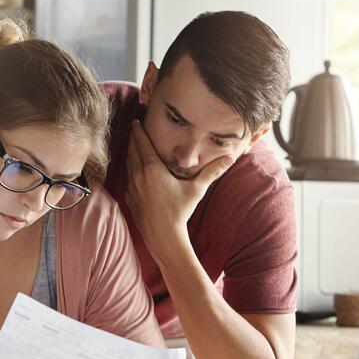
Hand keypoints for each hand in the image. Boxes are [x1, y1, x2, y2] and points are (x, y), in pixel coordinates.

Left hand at [125, 120, 232, 258]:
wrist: (163, 236)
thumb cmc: (180, 212)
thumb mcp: (196, 189)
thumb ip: (212, 172)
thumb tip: (230, 159)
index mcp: (152, 169)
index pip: (142, 144)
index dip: (138, 131)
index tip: (136, 121)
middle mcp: (138, 176)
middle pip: (132, 151)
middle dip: (133, 139)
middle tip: (134, 130)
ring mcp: (132, 188)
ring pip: (128, 165)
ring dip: (130, 154)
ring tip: (133, 147)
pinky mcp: (129, 199)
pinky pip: (128, 180)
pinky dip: (130, 171)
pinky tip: (134, 172)